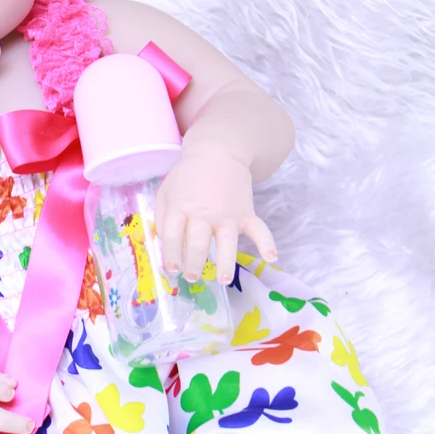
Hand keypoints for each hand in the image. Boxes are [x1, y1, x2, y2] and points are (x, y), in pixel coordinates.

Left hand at [154, 146, 277, 283]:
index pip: (173, 235)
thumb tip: (164, 247)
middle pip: (198, 242)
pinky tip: (271, 257)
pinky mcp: (246, 213)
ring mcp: (227, 214)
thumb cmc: (187, 178)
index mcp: (181, 207)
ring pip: (226, 241)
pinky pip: (258, 229)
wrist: (218, 153)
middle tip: (191, 277)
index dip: (171, 254)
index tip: (172, 269)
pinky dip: (267, 243)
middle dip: (194, 263)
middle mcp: (204, 213)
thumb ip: (163, 220)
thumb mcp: (166, 193)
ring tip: (223, 279)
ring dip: (224, 262)